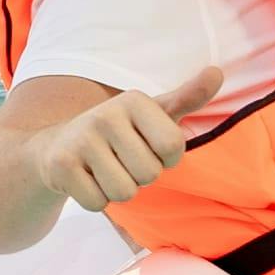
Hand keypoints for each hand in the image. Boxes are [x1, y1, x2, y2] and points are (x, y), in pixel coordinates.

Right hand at [32, 89, 191, 216]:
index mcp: (134, 100)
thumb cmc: (120, 131)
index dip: (166, 159)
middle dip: (140, 176)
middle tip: (122, 160)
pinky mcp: (61, 165)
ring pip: (124, 192)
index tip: (150, 148)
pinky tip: (86, 178)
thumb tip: (217, 72)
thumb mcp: (154, 113)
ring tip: (105, 169)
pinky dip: (96, 199)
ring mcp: (81, 139)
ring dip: (119, 190)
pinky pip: (97, 203)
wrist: (56, 144)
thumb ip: (188, 97)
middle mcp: (106, 114)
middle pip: (149, 173)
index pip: (173, 147)